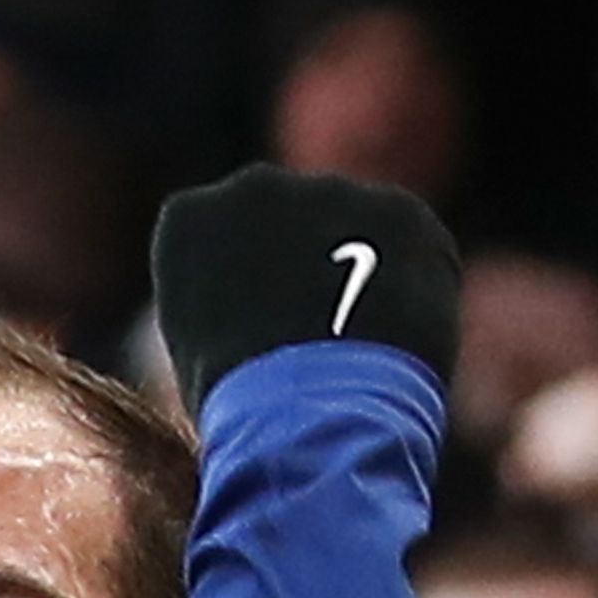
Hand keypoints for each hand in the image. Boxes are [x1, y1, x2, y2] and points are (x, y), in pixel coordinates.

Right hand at [148, 165, 461, 406]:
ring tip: (359, 339)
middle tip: (315, 327)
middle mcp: (253, 187)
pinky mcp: (396, 209)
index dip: (241, 284)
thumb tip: (261, 309)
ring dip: (357, 266)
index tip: (254, 324)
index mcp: (188, 219)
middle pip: (283, 219)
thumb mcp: (198, 352)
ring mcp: (329, 192)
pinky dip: (408, 280)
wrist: (309, 410)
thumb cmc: (239, 406)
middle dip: (301, 261)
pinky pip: (407, 241)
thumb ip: (225, 304)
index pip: (214, 238)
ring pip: (349, 224)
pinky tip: (397, 333)